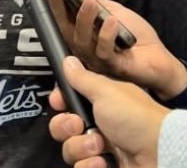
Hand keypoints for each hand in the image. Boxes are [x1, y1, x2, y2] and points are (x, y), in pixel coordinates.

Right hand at [46, 0, 186, 99]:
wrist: (160, 58)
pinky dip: (106, 35)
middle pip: (63, 28)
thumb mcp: (114, 11)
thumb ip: (96, 1)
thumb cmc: (137, 36)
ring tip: (90, 3)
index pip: (62, 15)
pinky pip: (103, 51)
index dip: (52, 0)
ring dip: (84, 18)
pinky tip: (113, 22)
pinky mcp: (111, 67)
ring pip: (81, 39)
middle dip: (56, 6)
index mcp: (82, 32)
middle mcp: (83, 46)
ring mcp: (95, 58)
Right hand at [48, 56, 167, 167]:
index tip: (58, 103)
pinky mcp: (103, 166)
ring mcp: (101, 148)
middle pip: (63, 126)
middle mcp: (98, 124)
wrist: (159, 153)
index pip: (68, 101)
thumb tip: (68, 61)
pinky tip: (102, 161)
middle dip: (66, 126)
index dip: (60, 102)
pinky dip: (88, 164)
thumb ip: (82, 77)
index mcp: (99, 102)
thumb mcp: (105, 91)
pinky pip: (81, 166)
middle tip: (79, 124)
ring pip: (69, 148)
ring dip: (80, 146)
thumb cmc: (137, 118)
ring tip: (99, 145)